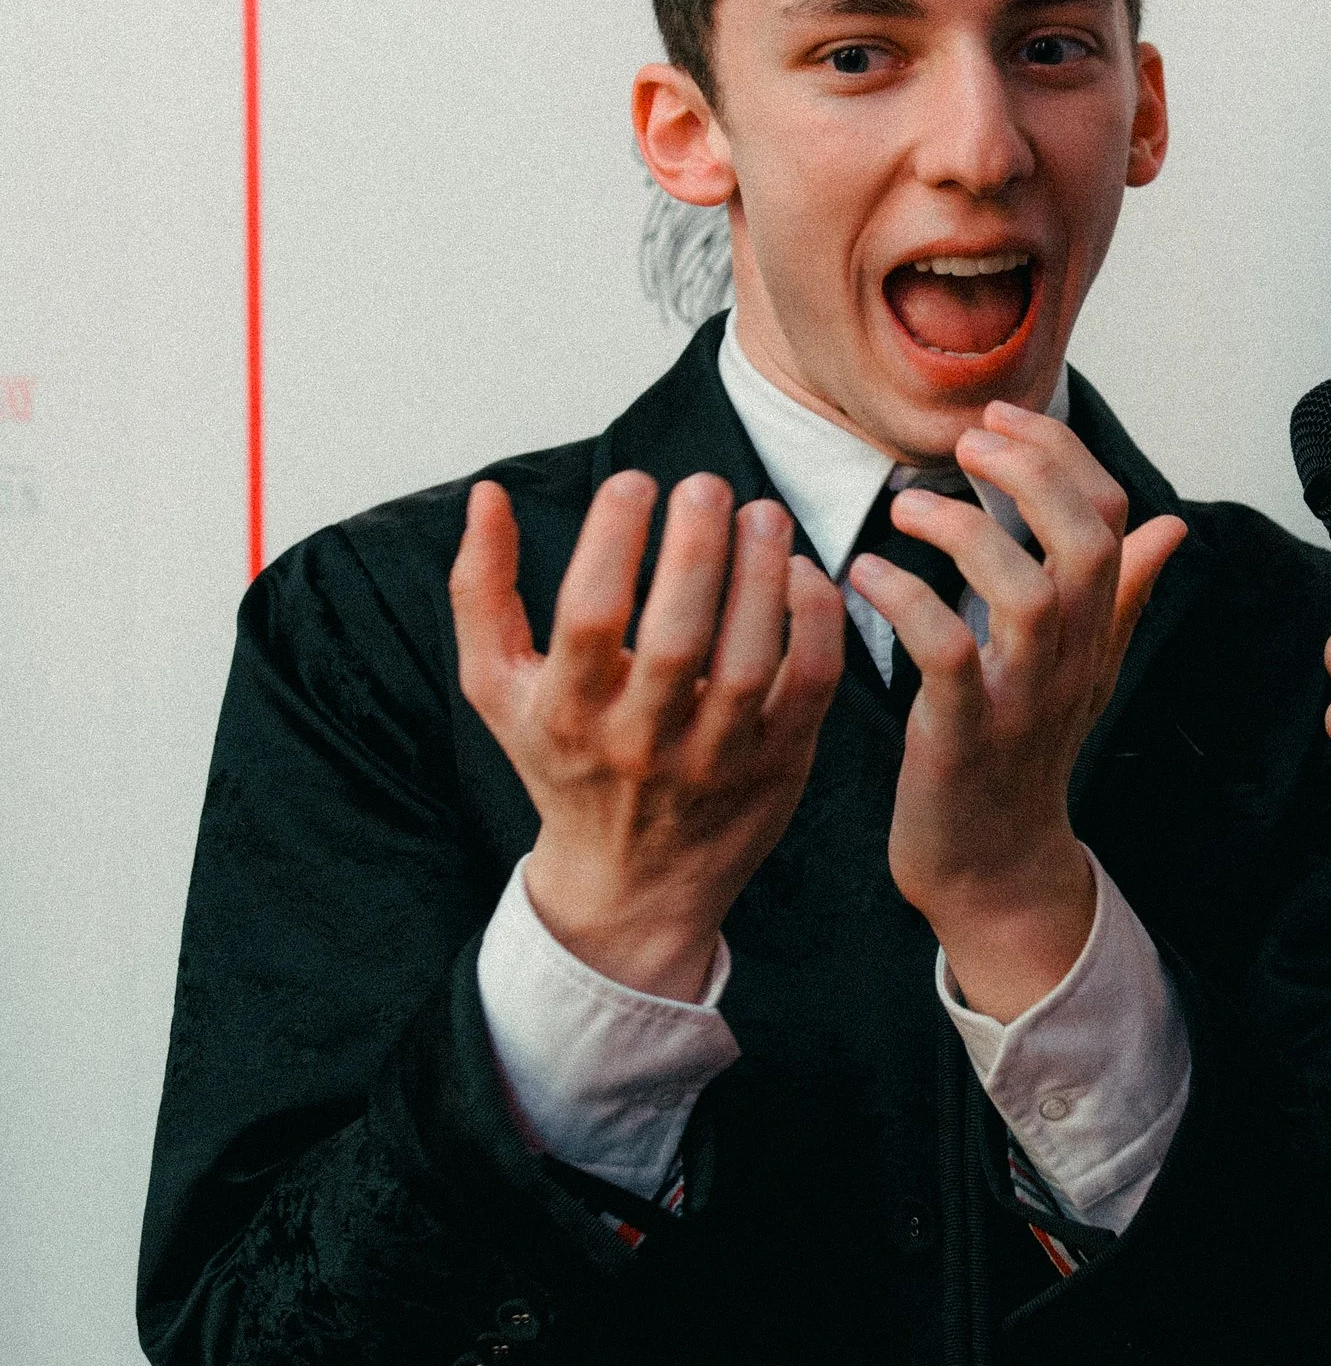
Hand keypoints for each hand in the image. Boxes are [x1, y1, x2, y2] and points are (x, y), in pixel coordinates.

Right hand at [450, 470, 845, 1000]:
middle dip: (695, 550)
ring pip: (748, 661)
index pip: (587, 617)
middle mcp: (639, 744)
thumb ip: (481, 590)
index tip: (633, 482)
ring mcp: (715, 760)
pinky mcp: (778, 765)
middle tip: (705, 484)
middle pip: (675, 638)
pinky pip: (809, 685)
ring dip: (761, 576)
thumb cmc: (563, 761)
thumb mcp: (500, 688)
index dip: (612, 540)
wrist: (631, 883)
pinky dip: (814, 623)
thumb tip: (487, 493)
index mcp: (566, 715)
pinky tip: (801, 572)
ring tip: (761, 512)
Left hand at [847, 405, 1186, 1019]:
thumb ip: (1120, 595)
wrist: (992, 870)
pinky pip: (947, 656)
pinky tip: (866, 573)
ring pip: (1028, 595)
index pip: (1112, 520)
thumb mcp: (1081, 671)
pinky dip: (907, 602)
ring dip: (965, 533)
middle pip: (1084, 546)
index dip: (1062, 455)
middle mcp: (1072, 662)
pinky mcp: (963, 740)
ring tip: (907, 506)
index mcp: (1095, 633)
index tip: (1001, 417)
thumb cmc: (1020, 758)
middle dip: (1031, 474)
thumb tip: (1171, 526)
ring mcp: (1022, 704)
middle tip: (968, 443)